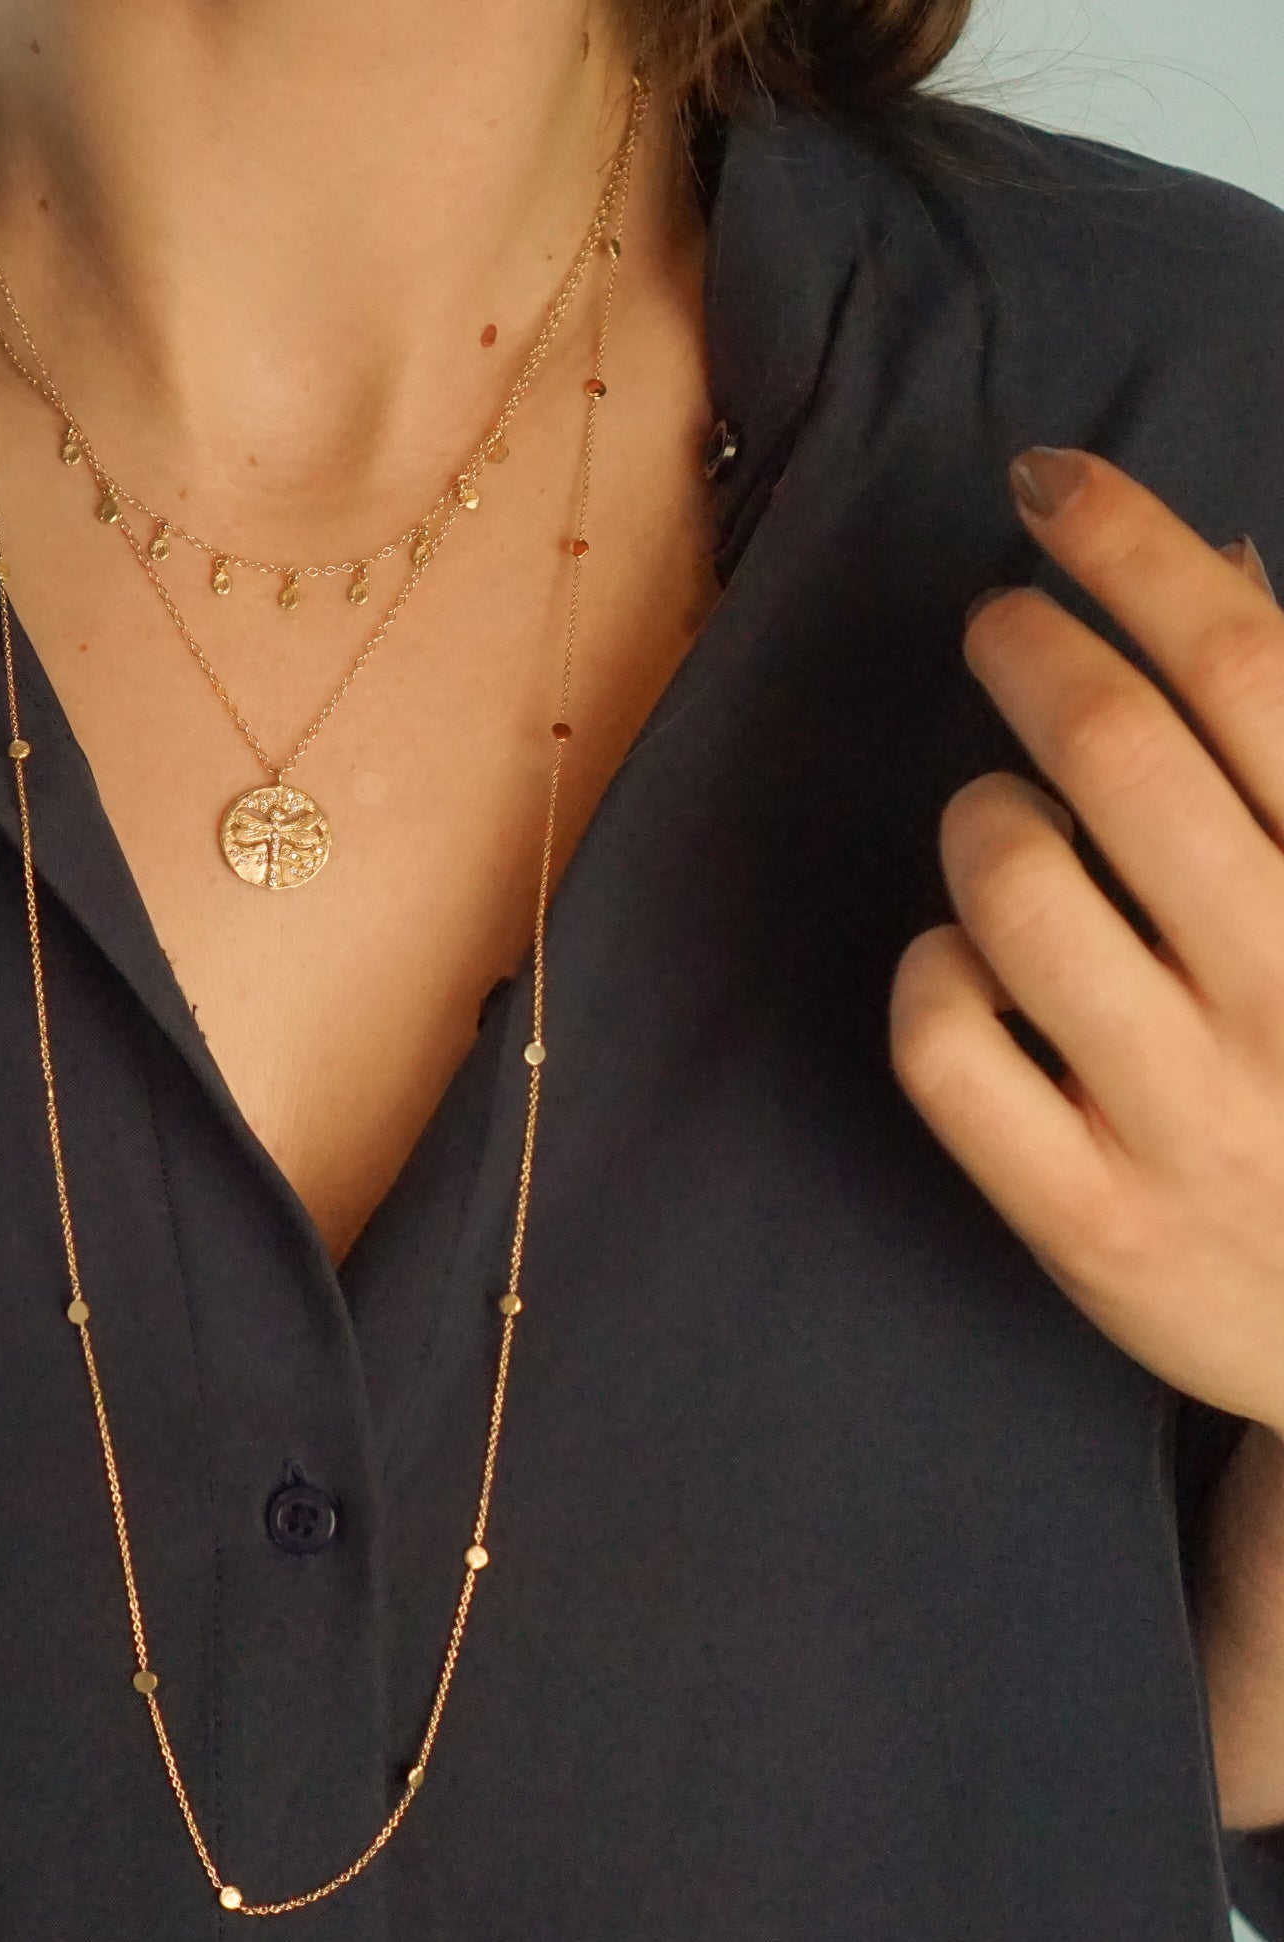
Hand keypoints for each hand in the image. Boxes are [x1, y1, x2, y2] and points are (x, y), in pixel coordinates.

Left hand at [889, 449, 1283, 1437]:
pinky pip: (943, 1040)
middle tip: (998, 625)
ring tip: (999, 818)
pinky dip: (930, 971)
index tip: (1051, 483)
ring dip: (978, 813)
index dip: (1134, 545)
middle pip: (1117, 746)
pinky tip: (962, 967)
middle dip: (1026, 647)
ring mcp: (1190, 1112)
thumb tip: (1213, 565)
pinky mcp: (1087, 1217)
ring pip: (1010, 880)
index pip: (1254, 662)